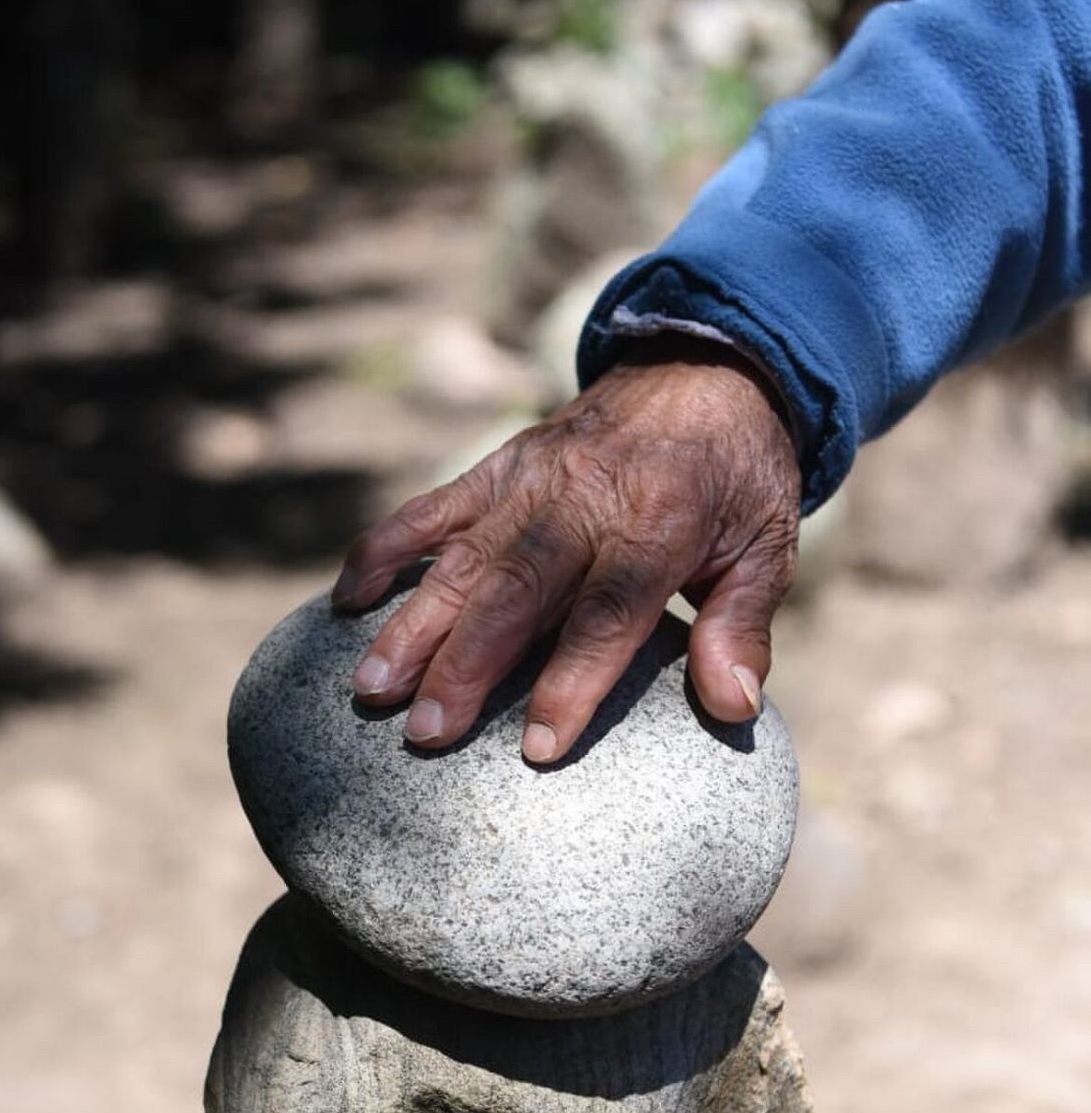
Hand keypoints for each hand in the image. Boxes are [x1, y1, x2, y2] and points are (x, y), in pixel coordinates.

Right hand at [333, 337, 799, 761]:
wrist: (706, 365)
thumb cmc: (736, 479)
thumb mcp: (768, 546)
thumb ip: (741, 626)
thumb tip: (732, 708)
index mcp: (660, 521)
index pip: (608, 610)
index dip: (571, 679)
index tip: (538, 746)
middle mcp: (585, 498)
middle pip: (516, 589)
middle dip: (465, 664)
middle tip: (424, 733)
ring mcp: (532, 479)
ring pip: (463, 558)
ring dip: (412, 624)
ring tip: (370, 688)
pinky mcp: (498, 466)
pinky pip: (431, 508)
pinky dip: (384, 549)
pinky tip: (345, 601)